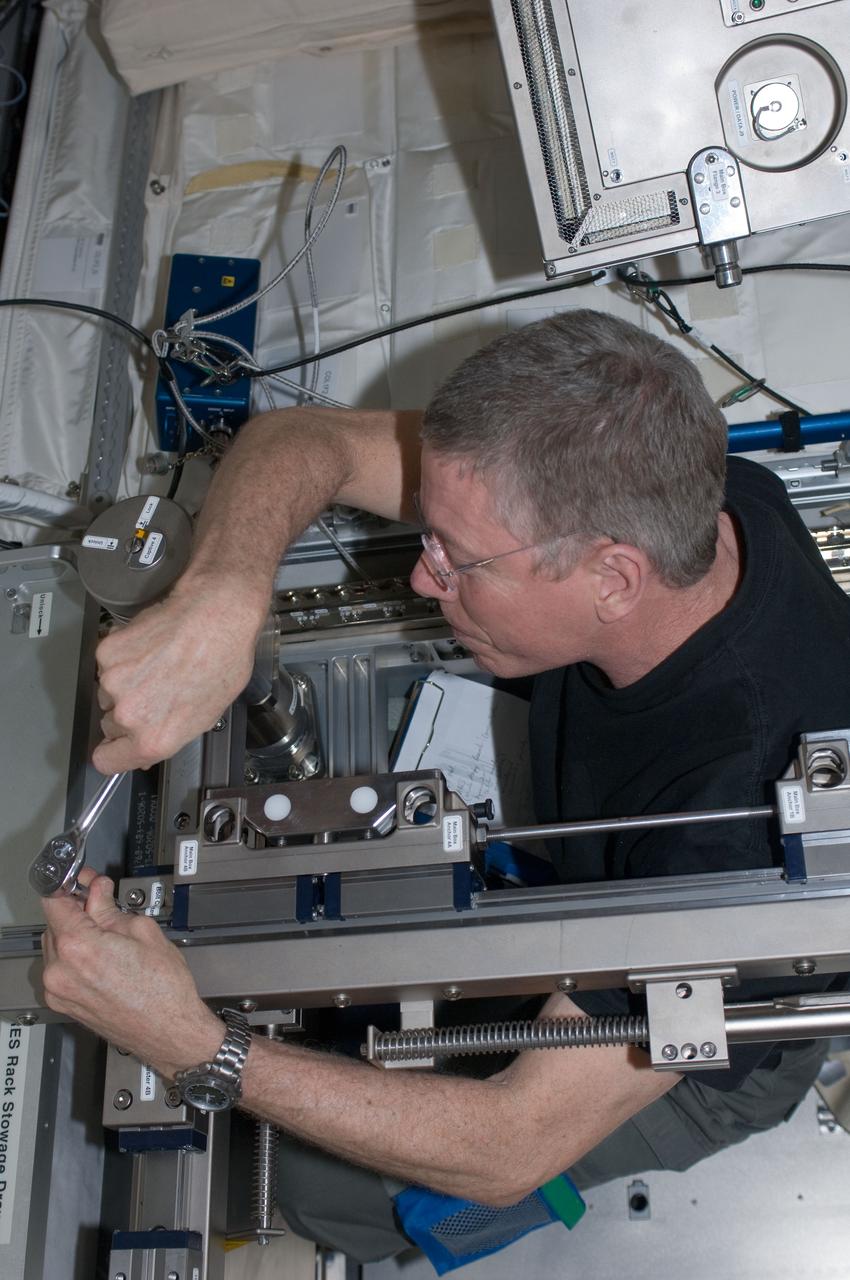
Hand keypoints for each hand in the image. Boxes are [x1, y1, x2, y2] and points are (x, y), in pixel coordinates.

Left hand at [41, 868, 223, 1077]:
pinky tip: (104, 956)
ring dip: (77, 934)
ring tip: (110, 933)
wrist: (170, 1032)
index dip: (69, 885)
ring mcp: (59, 991)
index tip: (79, 881)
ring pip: (56, 946)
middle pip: (54, 923)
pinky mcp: (64, 1004)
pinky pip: (61, 969)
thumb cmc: (165, 992)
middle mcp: (60, 972)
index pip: (54, 900)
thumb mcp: (144, 932)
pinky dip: (76, 957)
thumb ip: (111, 908)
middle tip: (102, 901)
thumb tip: (97, 892)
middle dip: (77, 910)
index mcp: (78, 948)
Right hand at [93, 579, 265, 772]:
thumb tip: (147, 746)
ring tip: (159, 665)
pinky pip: (107, 664)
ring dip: (126, 683)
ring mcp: (114, 682)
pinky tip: (151, 647)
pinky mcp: (107, 652)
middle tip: (155, 692)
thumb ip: (170, 735)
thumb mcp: (207, 714)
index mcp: (154, 739)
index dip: (114, 752)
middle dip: (128, 713)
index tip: (117, 745)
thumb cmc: (222, 660)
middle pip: (109, 724)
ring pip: (108, 692)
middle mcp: (129, 715)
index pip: (106, 761)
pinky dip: (123, 656)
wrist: (216, 614)